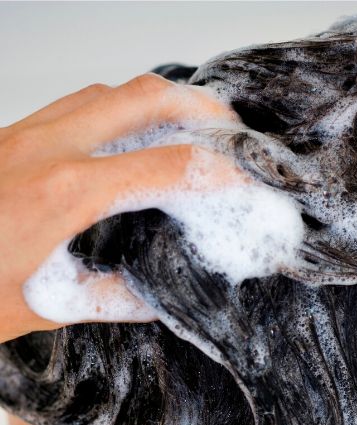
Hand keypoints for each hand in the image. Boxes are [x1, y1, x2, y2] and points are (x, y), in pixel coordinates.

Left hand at [0, 73, 242, 340]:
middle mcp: (46, 149)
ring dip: (157, 101)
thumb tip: (157, 298)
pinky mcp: (11, 135)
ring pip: (109, 92)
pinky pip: (78, 103)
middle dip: (197, 104)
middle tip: (228, 123)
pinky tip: (130, 132)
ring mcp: (25, 134)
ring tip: (188, 122)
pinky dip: (119, 108)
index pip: (164, 167)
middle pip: (142, 98)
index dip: (214, 171)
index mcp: (62, 194)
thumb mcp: (41, 308)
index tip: (241, 178)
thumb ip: (111, 300)